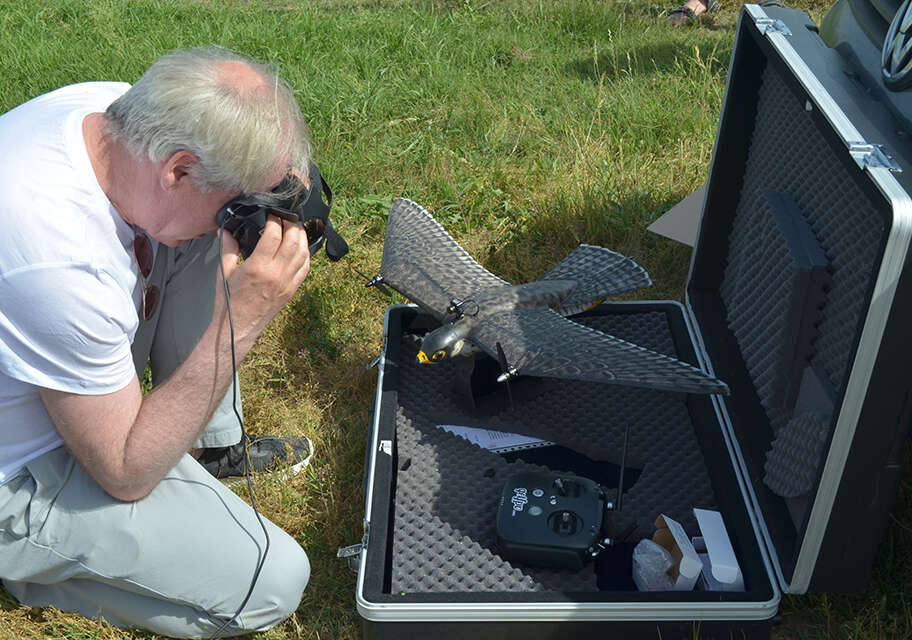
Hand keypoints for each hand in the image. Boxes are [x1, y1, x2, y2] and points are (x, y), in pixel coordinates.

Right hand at [214, 214, 310, 343]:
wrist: (237, 328)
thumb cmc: (228, 302)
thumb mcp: (223, 272)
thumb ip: (227, 248)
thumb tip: (226, 228)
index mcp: (258, 267)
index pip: (274, 235)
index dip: (274, 219)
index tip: (270, 212)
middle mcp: (276, 274)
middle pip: (293, 240)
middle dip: (292, 223)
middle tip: (285, 215)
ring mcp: (287, 282)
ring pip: (304, 253)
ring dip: (302, 236)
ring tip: (294, 226)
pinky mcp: (292, 290)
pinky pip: (306, 268)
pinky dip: (306, 254)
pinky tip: (300, 247)